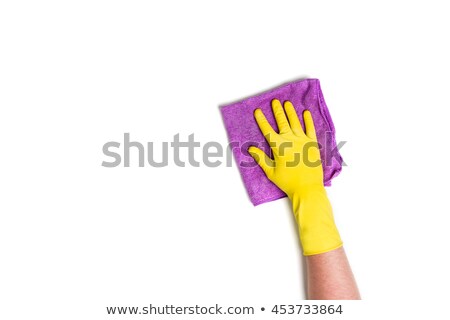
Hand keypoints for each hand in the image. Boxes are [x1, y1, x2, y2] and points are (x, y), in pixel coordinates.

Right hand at [248, 99, 341, 254]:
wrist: (307, 188)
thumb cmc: (288, 182)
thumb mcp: (271, 172)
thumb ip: (261, 158)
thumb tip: (251, 149)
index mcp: (278, 147)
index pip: (267, 130)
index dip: (262, 120)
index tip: (258, 111)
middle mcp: (290, 140)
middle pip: (282, 122)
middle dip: (277, 111)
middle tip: (274, 102)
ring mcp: (303, 141)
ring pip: (295, 122)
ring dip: (290, 112)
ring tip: (287, 103)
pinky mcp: (313, 144)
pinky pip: (310, 129)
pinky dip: (308, 120)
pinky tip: (306, 113)